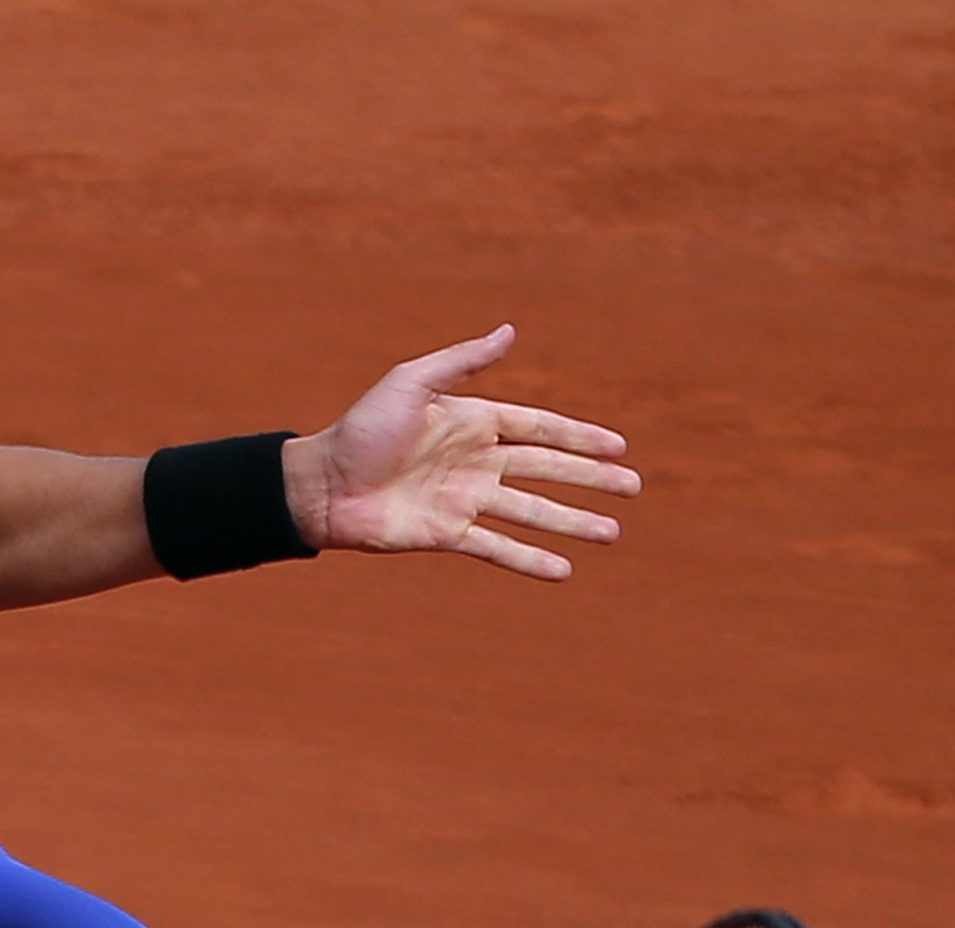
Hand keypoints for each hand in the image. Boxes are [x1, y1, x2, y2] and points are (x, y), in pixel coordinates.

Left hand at [283, 325, 640, 579]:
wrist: (322, 484)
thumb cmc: (361, 429)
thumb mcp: (411, 382)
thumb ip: (462, 362)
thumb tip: (510, 330)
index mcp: (471, 421)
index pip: (538, 428)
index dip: (578, 438)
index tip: (618, 447)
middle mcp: (475, 462)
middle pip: (546, 470)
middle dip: (589, 479)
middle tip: (633, 488)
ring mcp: (464, 500)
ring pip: (531, 511)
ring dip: (571, 522)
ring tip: (612, 532)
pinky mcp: (447, 533)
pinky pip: (497, 547)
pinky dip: (529, 559)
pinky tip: (563, 570)